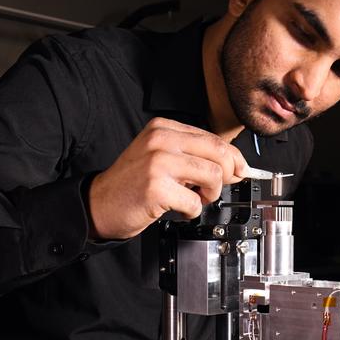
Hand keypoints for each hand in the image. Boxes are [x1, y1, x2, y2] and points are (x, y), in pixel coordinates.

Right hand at [87, 117, 247, 239]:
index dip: (233, 158)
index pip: (213, 138)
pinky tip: (177, 209)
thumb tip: (234, 165)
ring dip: (209, 195)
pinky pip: (194, 202)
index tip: (240, 170)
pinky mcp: (156, 187)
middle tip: (215, 188)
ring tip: (193, 199)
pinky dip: (191, 211)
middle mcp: (160, 140)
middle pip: (219, 153)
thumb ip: (193, 156)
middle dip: (228, 175)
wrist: (99, 203)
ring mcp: (157, 162)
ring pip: (213, 175)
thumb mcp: (161, 157)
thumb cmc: (133, 183)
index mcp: (163, 128)